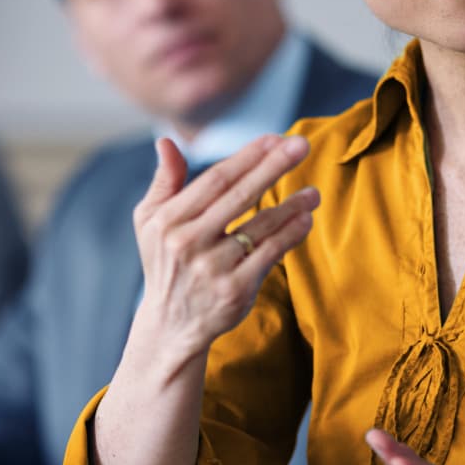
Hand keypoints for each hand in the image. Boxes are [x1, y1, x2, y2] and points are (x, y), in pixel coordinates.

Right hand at [127, 135, 318, 368]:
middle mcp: (187, 242)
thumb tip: (166, 141)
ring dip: (291, 205)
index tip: (273, 138)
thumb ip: (164, 181)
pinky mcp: (234, 291)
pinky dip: (290, 235)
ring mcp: (212, 268)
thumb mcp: (150, 223)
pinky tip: (305, 219)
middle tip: (302, 145)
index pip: (215, 180)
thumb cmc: (165, 263)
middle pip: (239, 195)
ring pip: (260, 226)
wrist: (170, 326)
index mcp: (167, 220)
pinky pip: (269, 254)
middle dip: (273, 166)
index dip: (247, 157)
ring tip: (314, 192)